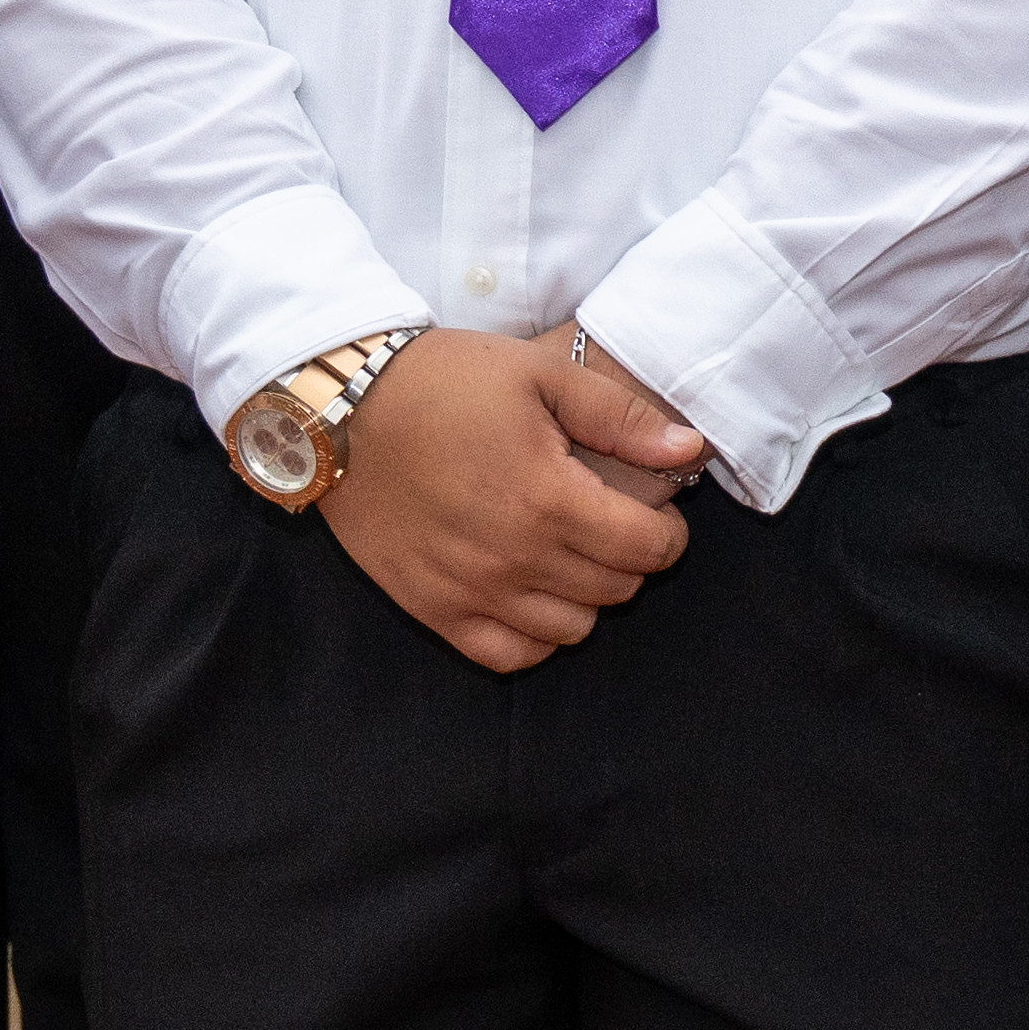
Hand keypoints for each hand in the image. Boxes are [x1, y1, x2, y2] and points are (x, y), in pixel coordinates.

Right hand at [324, 324, 704, 672]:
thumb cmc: (442, 382)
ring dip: (586, 597)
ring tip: (570, 555)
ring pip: (571, 629)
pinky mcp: (431, 609)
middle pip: (616, 589)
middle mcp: (513, 557)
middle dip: (630, 559)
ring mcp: (470, 591)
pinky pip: (508, 655)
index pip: (648, 550)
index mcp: (548, 499)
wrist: (339, 409)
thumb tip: (690, 449)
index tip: (655, 512)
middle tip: (611, 524)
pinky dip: (534, 637)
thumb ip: (621, 417)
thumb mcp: (540, 374)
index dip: (668, 534)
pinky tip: (532, 596)